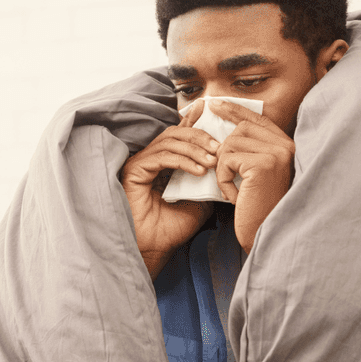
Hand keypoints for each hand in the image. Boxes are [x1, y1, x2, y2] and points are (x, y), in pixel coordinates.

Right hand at [121, 99, 218, 278]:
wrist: (154, 249)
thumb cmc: (171, 230)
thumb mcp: (199, 202)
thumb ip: (208, 183)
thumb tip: (226, 168)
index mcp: (163, 164)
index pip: (179, 136)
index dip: (194, 122)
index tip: (209, 111)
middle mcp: (150, 160)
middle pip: (175, 134)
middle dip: (200, 137)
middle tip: (219, 147)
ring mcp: (141, 164)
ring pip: (169, 142)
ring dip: (194, 149)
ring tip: (212, 162)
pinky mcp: (134, 170)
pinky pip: (162, 156)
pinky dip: (183, 161)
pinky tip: (199, 171)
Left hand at [208, 98, 294, 253]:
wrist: (264, 233)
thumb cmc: (258, 208)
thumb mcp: (254, 174)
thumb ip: (247, 150)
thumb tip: (226, 127)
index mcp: (286, 145)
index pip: (258, 118)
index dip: (235, 110)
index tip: (215, 104)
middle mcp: (286, 146)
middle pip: (240, 129)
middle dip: (224, 150)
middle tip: (224, 173)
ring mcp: (277, 153)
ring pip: (231, 143)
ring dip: (223, 168)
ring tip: (233, 189)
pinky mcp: (263, 164)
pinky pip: (227, 159)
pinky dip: (223, 178)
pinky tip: (235, 196)